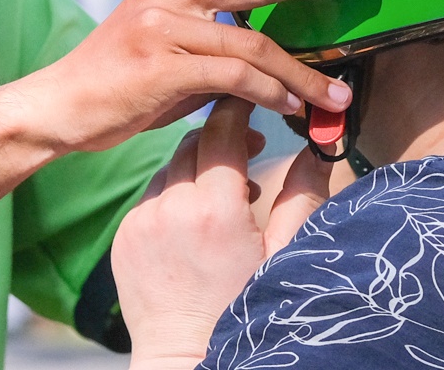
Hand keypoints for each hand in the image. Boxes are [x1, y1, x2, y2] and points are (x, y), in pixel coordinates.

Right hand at [8, 0, 370, 153]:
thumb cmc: (122, 76)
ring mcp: (164, 26)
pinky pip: (233, 76)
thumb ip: (215, 37)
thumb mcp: (169, 40)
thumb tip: (268, 59)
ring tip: (337, 93)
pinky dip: (268, 94)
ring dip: (302, 73)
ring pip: (254, 40)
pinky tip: (289, 108)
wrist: (61, 105)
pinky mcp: (161, 66)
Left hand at [112, 98, 332, 368]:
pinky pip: (151, 198)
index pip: (222, 129)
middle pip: (194, 142)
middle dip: (222, 137)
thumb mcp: (286, 257)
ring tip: (226, 196)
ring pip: (171, 168)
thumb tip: (319, 146)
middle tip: (250, 149)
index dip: (240, 107)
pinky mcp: (124, 238)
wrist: (188, 361)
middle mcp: (170, 208)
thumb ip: (303, 195)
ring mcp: (141, 222)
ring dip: (196, 170)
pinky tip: (196, 223)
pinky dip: (173, 197)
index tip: (256, 99)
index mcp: (214, 209)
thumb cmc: (248, 314)